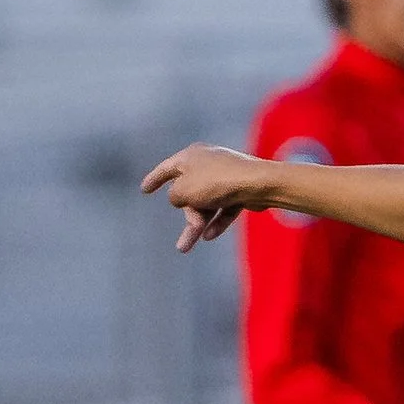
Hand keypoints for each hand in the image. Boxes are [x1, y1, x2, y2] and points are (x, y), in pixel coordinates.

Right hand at [139, 144, 270, 252]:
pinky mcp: (241, 189)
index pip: (167, 168)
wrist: (258, 183)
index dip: (154, 180)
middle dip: (186, 216)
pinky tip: (211, 236)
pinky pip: (224, 207)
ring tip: (184, 248)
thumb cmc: (216, 183)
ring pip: (207, 203)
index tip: (144, 190)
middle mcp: (207, 163)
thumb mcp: (183, 191)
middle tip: (183, 240)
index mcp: (190, 156)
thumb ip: (174, 197)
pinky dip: (217, 221)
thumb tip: (181, 200)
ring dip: (197, 224)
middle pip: (189, 192)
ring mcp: (226, 176)